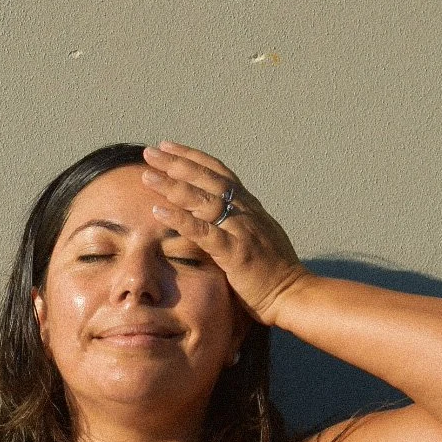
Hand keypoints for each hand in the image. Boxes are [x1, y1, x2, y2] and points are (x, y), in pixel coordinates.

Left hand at [139, 140, 309, 324]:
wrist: (294, 295)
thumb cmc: (275, 272)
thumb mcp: (257, 236)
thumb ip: (239, 222)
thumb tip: (219, 214)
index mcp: (250, 207)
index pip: (218, 173)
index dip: (192, 157)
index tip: (167, 146)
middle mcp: (245, 212)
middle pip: (207, 179)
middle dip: (177, 163)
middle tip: (150, 152)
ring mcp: (241, 230)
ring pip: (203, 200)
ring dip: (173, 186)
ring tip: (147, 176)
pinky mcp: (235, 253)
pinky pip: (203, 232)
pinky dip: (180, 219)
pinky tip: (158, 211)